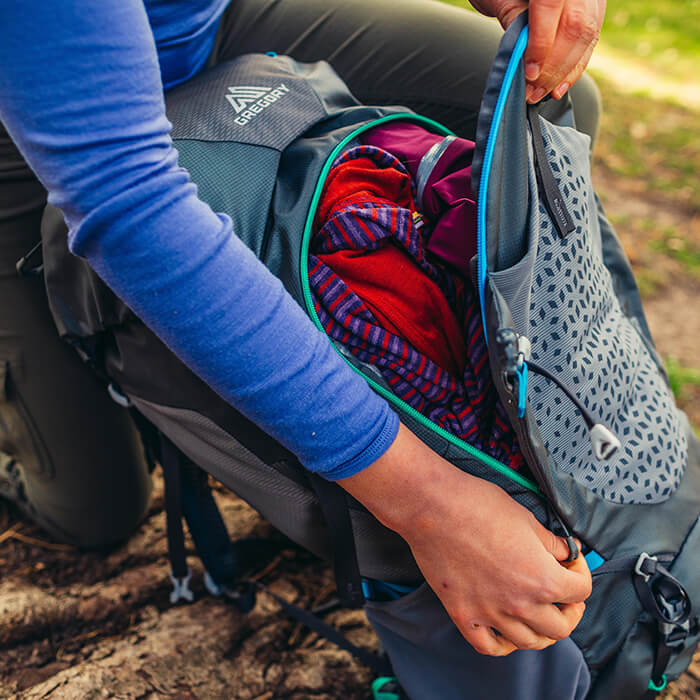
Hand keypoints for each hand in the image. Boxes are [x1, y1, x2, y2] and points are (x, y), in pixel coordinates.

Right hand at [339, 424, 591, 654]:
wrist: (433, 507)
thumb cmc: (478, 505)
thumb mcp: (526, 518)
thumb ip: (551, 543)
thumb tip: (566, 552)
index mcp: (542, 578)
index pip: (581, 591)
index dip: (581, 573)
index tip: (572, 562)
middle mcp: (520, 604)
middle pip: (561, 627)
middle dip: (569, 609)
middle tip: (564, 594)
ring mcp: (490, 613)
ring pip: (529, 642)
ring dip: (541, 631)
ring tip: (538, 614)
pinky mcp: (463, 615)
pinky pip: (489, 646)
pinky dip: (503, 643)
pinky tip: (506, 631)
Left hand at [469, 0, 605, 102]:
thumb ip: (512, 19)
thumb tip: (522, 57)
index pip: (550, 8)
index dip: (541, 45)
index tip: (529, 73)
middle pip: (575, 26)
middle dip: (553, 66)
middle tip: (532, 91)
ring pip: (587, 35)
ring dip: (563, 72)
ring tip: (541, 93)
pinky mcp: (594, 8)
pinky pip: (590, 40)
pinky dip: (574, 68)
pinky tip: (558, 86)